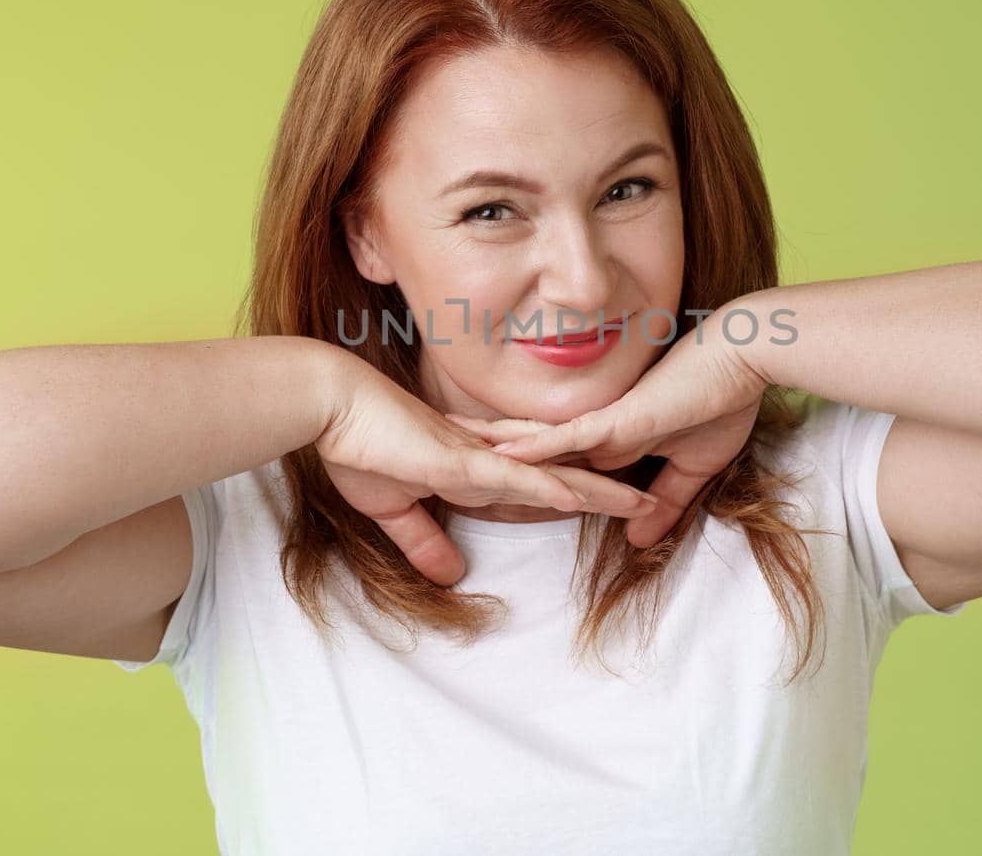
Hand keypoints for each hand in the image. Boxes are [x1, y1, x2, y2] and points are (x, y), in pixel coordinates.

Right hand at [314, 357, 658, 584]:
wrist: (330, 407)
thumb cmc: (357, 447)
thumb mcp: (394, 510)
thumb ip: (425, 539)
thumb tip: (452, 574)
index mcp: (472, 465)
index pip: (535, 483)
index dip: (574, 492)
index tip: (610, 501)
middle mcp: (486, 457)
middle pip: (560, 474)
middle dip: (606, 489)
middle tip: (651, 502)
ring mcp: (477, 456)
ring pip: (551, 474)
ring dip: (596, 490)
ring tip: (640, 502)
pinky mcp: (459, 460)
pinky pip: (513, 476)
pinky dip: (546, 487)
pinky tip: (579, 497)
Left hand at [446, 322, 769, 547]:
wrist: (747, 358)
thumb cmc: (724, 401)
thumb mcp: (693, 465)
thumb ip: (665, 501)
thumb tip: (638, 538)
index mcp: (609, 436)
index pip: (552, 462)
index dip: (511, 472)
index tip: (468, 476)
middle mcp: (595, 428)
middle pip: (526, 448)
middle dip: (478, 456)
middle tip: (425, 458)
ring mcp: (601, 422)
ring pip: (533, 443)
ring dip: (488, 452)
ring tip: (437, 456)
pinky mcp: (615, 420)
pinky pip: (565, 440)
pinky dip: (533, 453)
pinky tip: (495, 460)